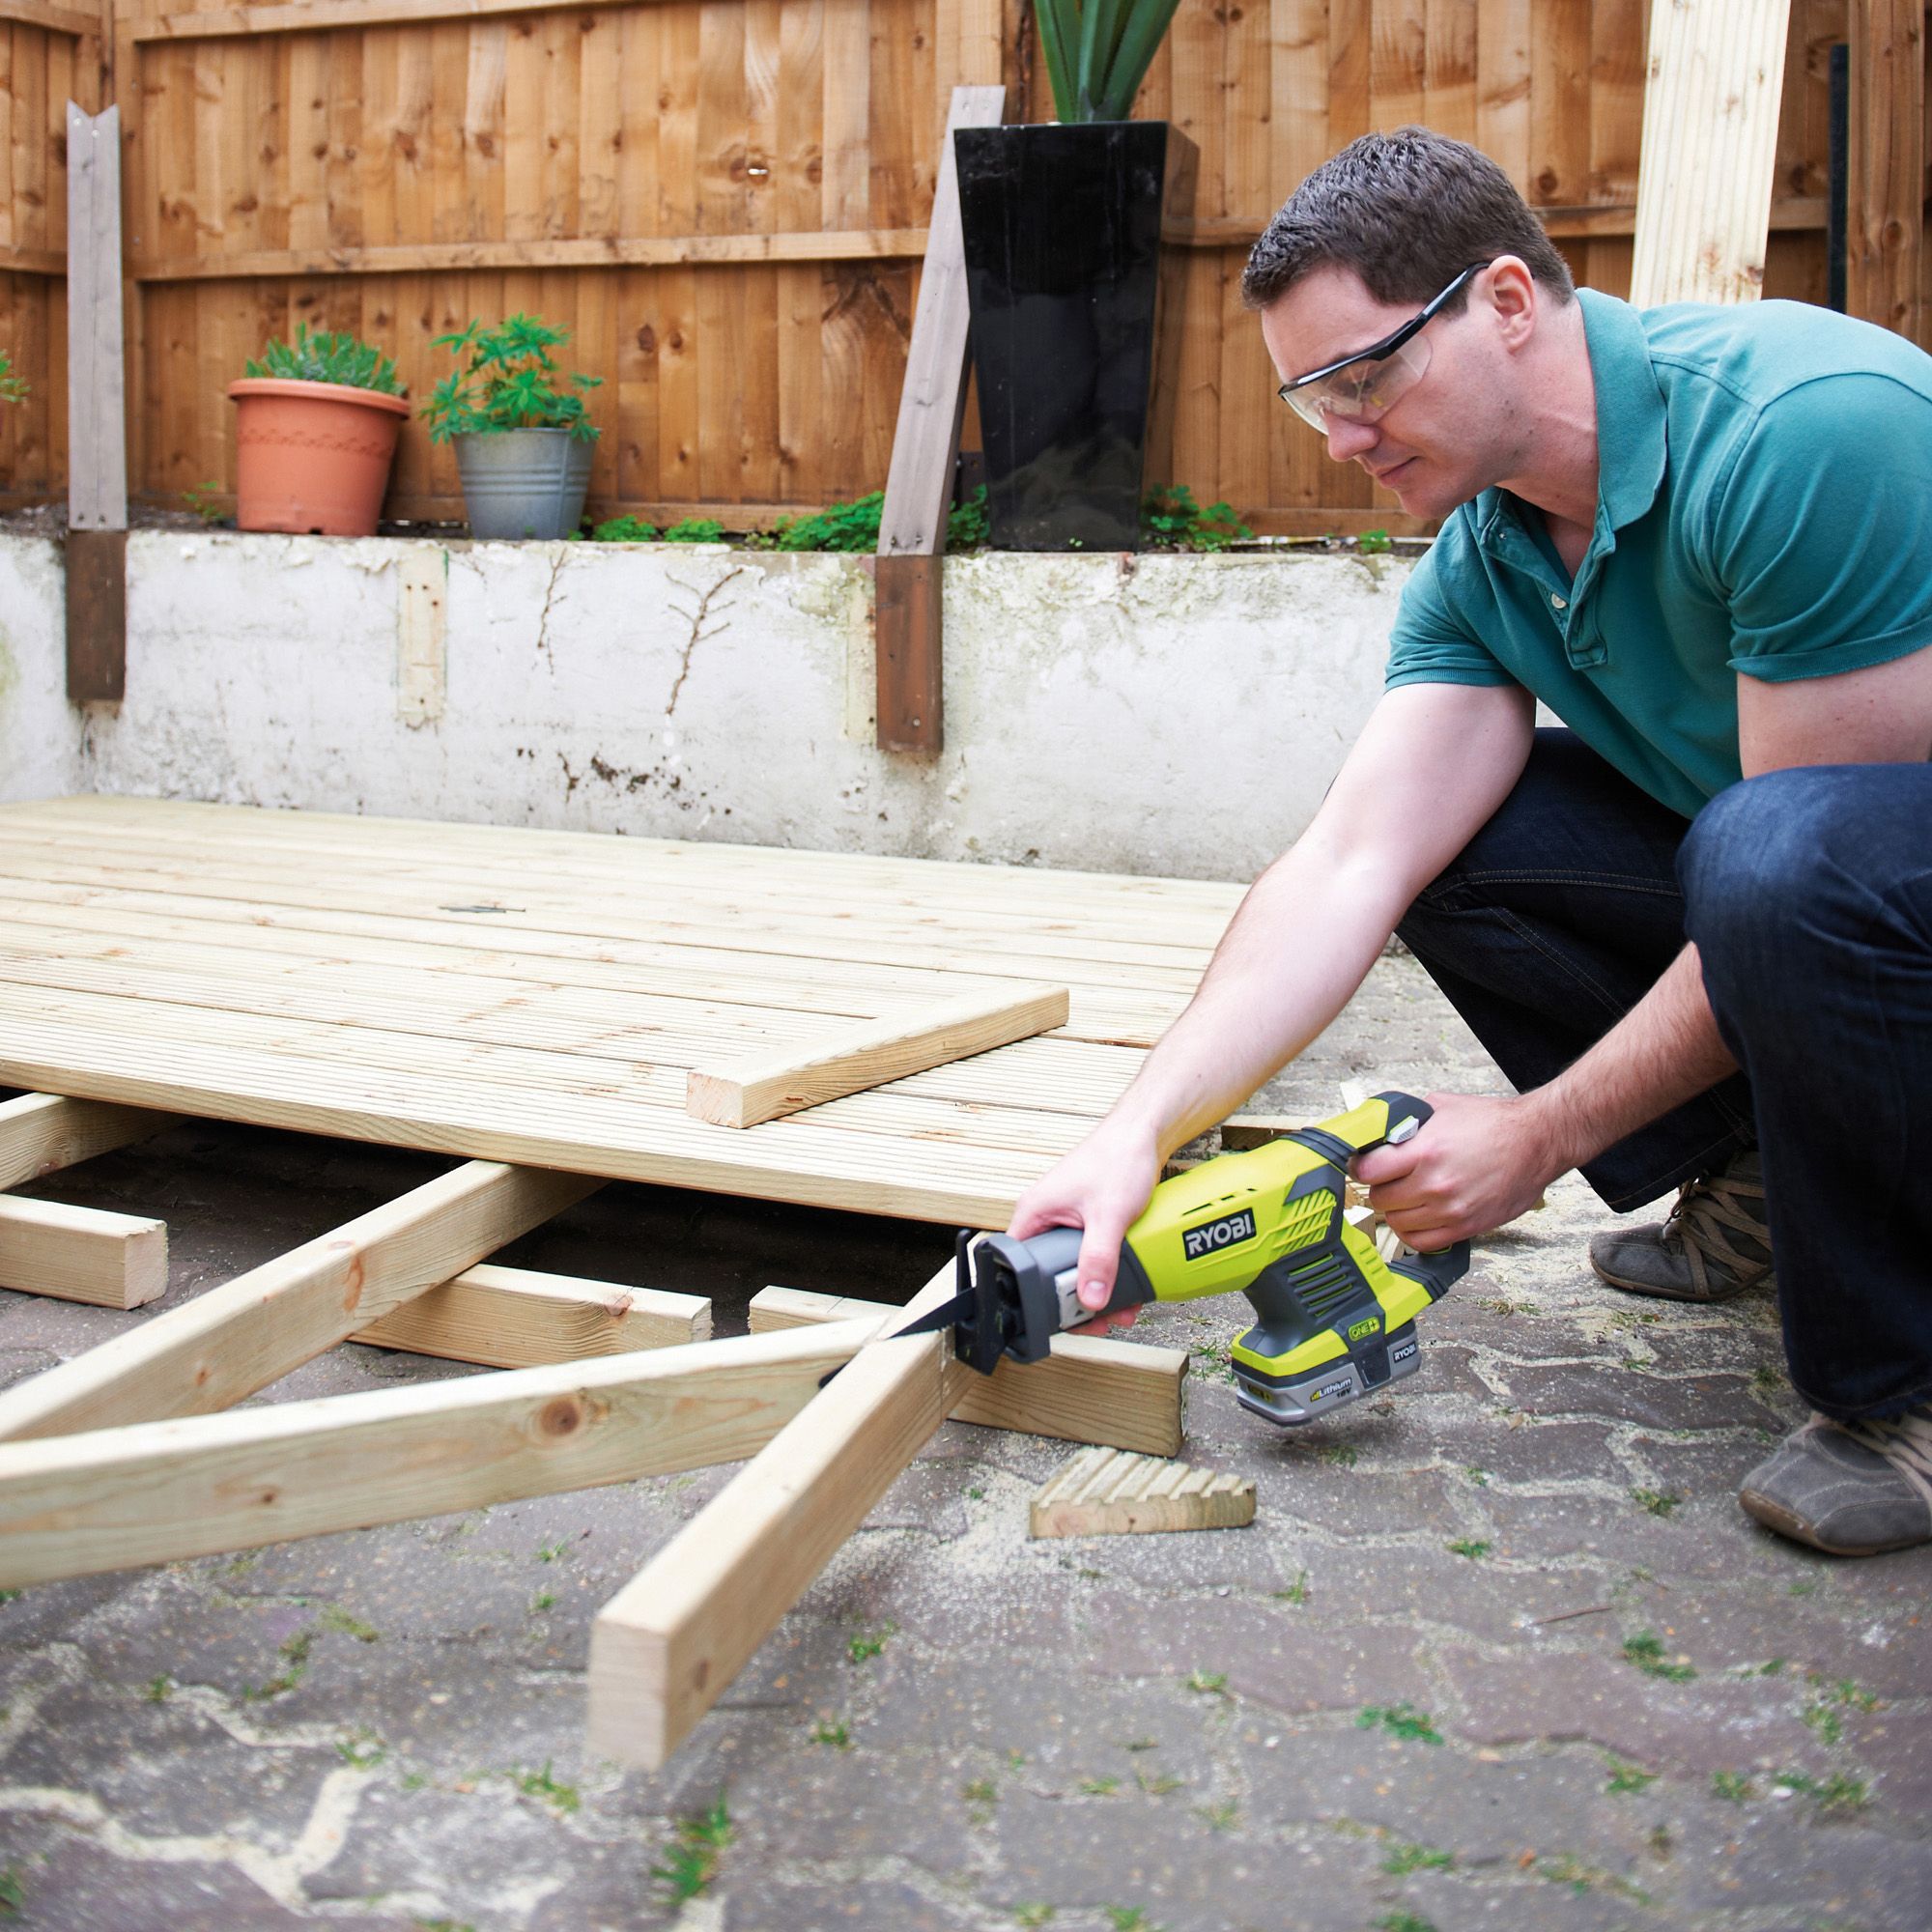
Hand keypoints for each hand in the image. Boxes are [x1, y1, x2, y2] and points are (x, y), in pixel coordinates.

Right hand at [1007, 1121, 1163, 1334]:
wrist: (1143, 1134)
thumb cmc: (1117, 1157)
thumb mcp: (1109, 1215)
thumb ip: (1098, 1259)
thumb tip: (1090, 1297)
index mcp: (1033, 1214)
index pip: (1019, 1268)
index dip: (1039, 1298)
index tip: (1064, 1317)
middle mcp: (1044, 1218)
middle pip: (1048, 1275)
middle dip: (1076, 1301)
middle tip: (1099, 1319)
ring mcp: (1064, 1221)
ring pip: (1072, 1268)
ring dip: (1095, 1289)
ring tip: (1119, 1306)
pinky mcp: (1085, 1223)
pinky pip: (1088, 1257)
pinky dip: (1104, 1273)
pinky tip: (1123, 1283)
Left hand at [1352, 1091, 1557, 1250]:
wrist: (1536, 1141)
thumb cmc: (1494, 1124)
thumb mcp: (1440, 1107)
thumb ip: (1405, 1120)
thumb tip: (1378, 1129)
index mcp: (1426, 1150)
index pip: (1368, 1171)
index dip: (1360, 1167)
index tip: (1362, 1166)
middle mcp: (1435, 1183)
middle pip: (1380, 1199)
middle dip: (1380, 1187)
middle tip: (1387, 1179)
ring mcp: (1450, 1209)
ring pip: (1397, 1222)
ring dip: (1396, 1210)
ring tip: (1406, 1196)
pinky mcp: (1465, 1226)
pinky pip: (1421, 1242)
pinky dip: (1412, 1232)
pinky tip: (1417, 1217)